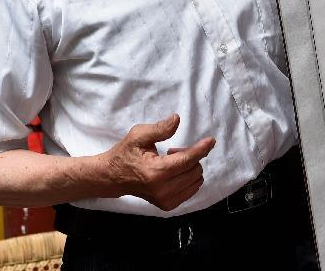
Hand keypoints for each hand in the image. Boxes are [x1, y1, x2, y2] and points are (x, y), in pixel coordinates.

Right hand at [101, 114, 215, 210]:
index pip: (187, 160)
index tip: (211, 140)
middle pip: (194, 170)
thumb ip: (159, 128)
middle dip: (190, 156)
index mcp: (156, 172)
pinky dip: (188, 178)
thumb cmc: (125, 153)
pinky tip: (172, 173)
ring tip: (170, 162)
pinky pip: (191, 190)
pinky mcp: (167, 205)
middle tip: (171, 150)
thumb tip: (177, 119)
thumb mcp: (139, 135)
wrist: (113, 177)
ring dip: (189, 167)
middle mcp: (163, 190)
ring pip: (196, 180)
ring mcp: (165, 200)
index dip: (201, 149)